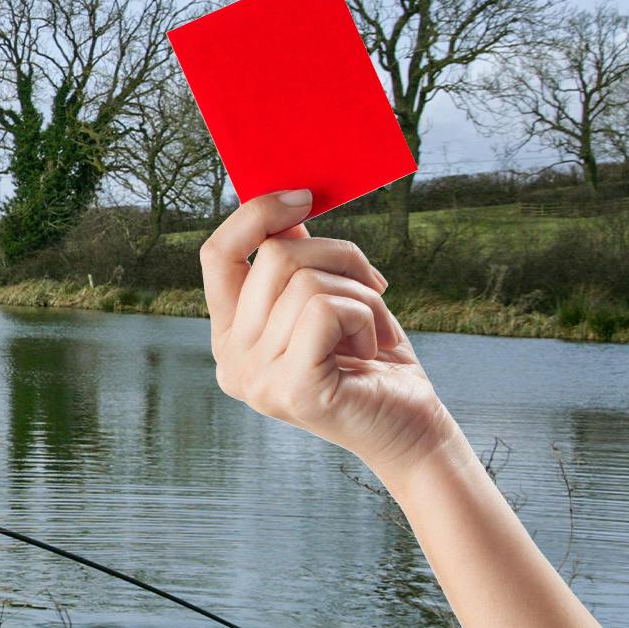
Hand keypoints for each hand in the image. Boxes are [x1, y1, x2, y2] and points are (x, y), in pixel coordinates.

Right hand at [201, 190, 457, 478]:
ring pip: (305, 282)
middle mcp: (230, 360)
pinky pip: (324, 309)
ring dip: (362, 295)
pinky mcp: (291, 389)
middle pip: (273, 258)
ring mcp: (255, 379)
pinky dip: (365, 316)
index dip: (256, 214)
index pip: (216, 255)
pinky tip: (375, 349)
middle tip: (374, 285)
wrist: (412, 430)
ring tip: (378, 329)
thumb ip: (299, 260)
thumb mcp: (331, 297)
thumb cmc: (375, 362)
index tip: (304, 197)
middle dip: (339, 256)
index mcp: (230, 336)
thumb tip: (287, 206)